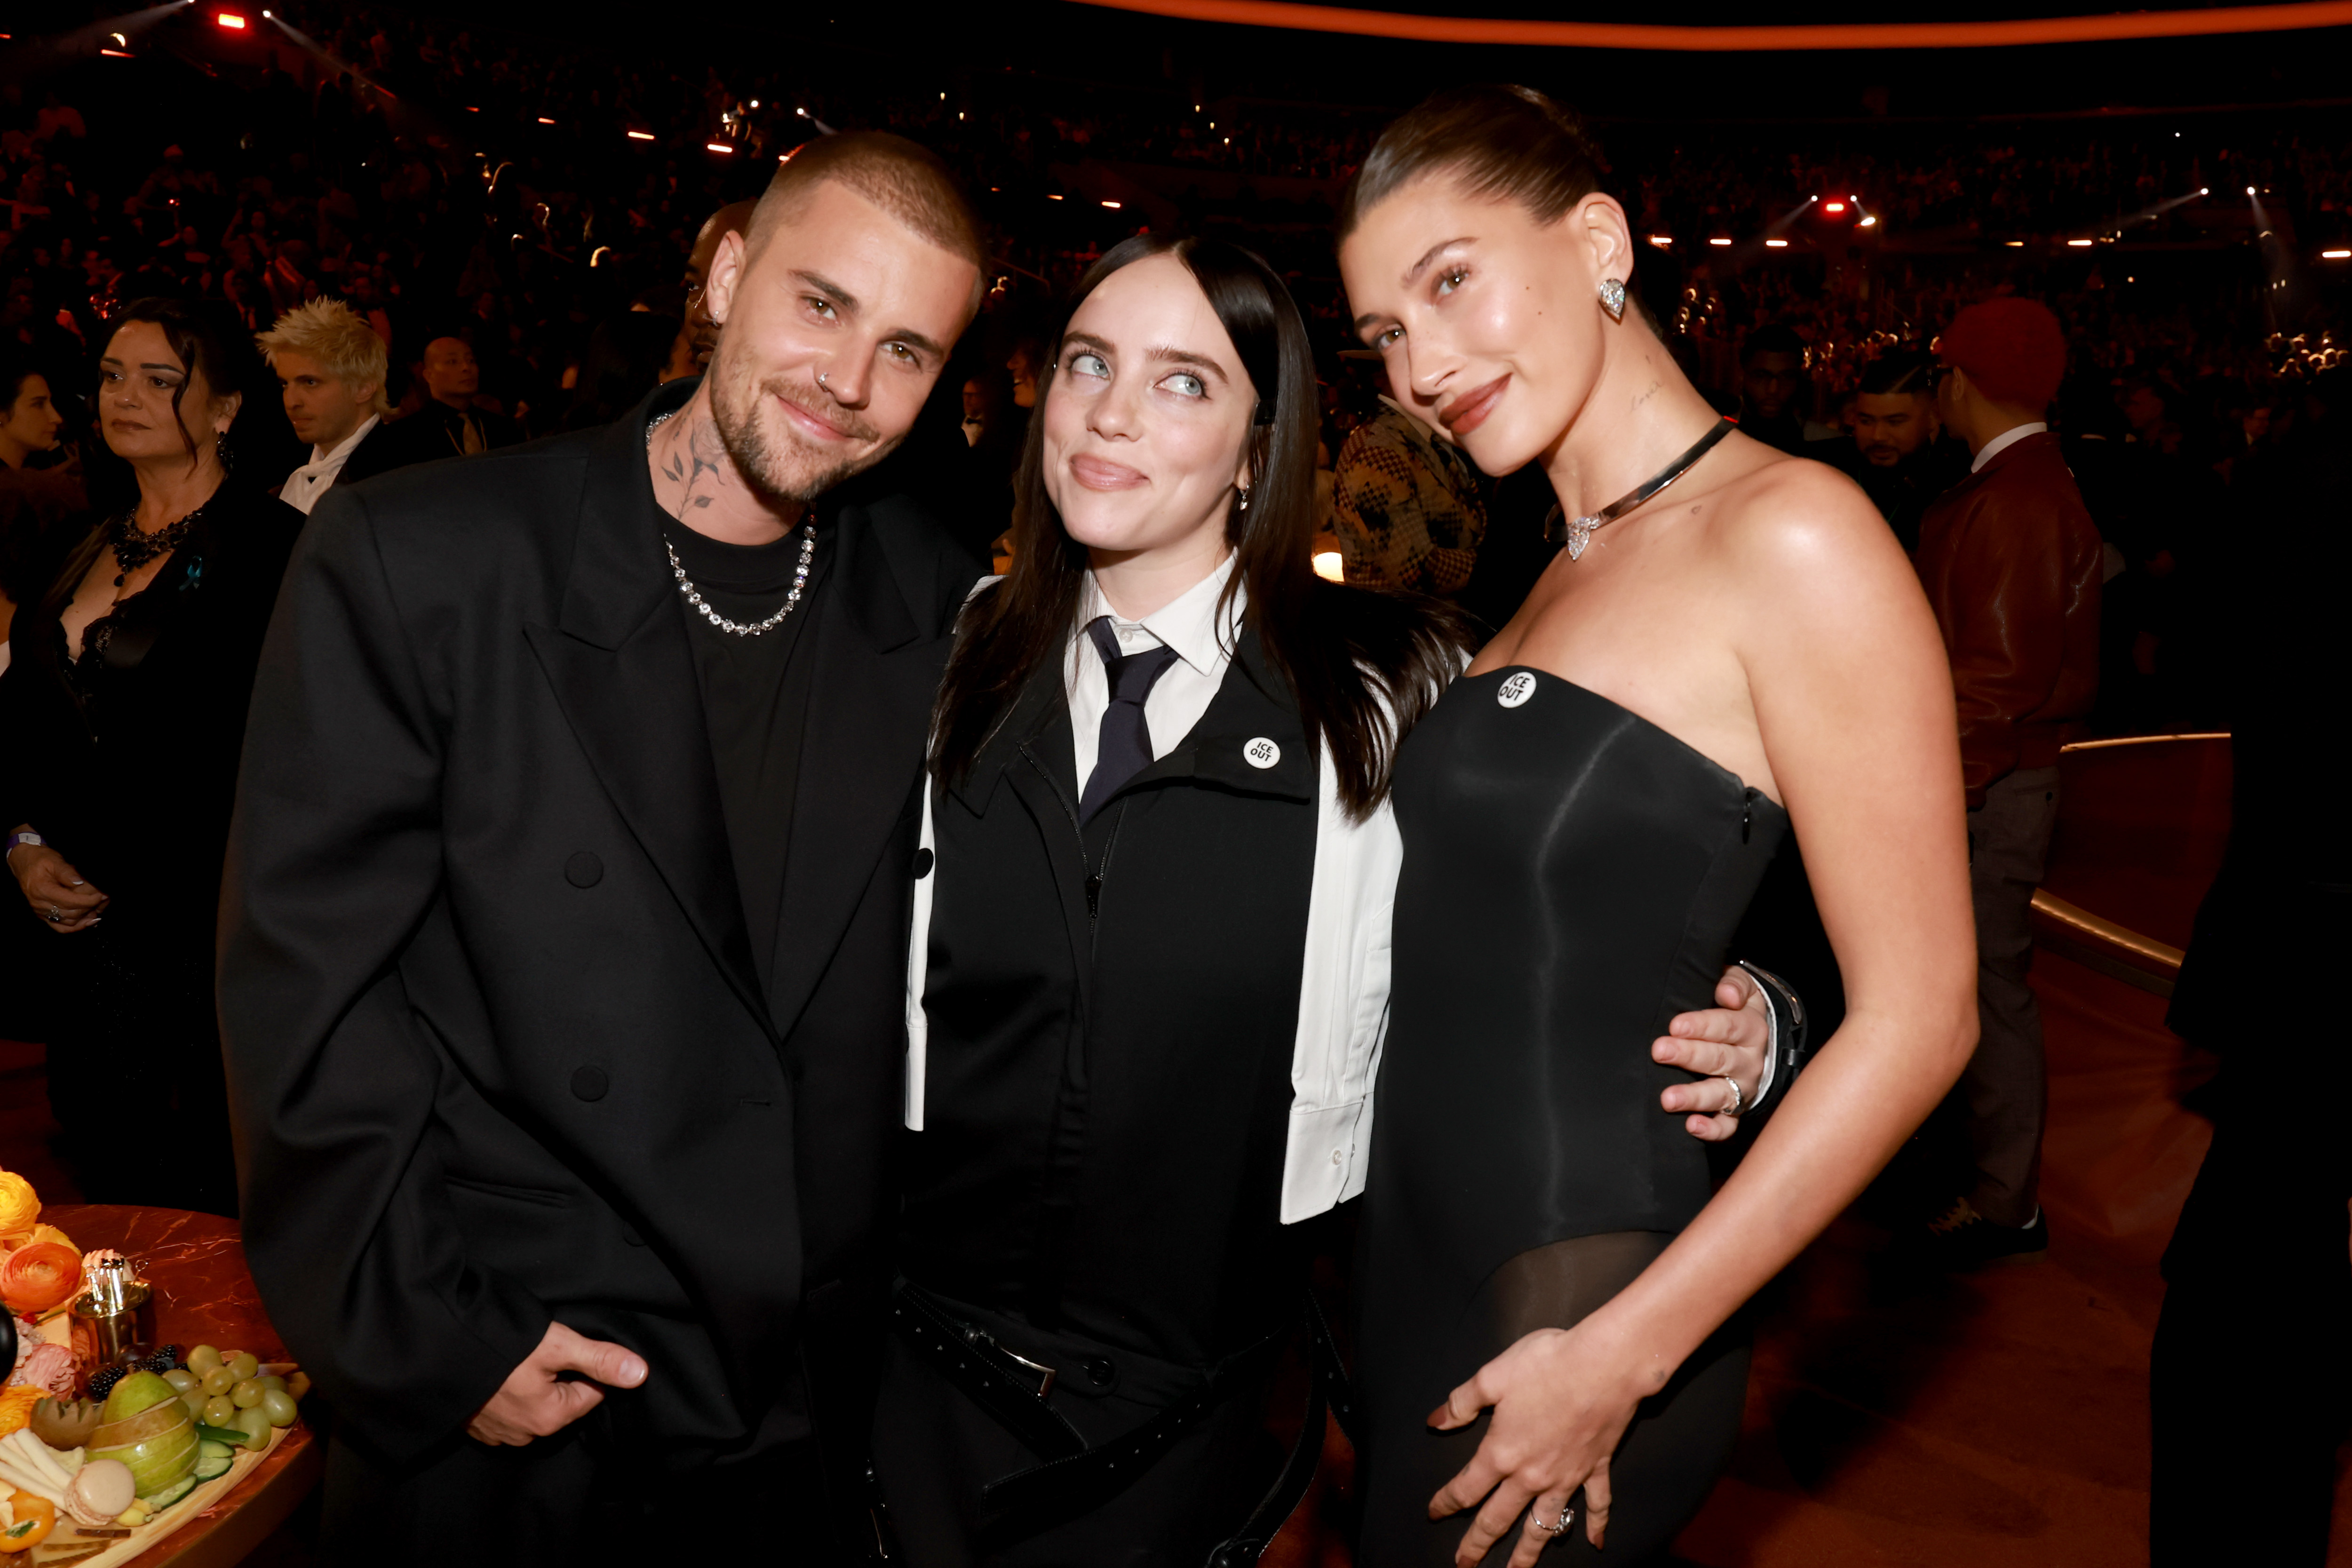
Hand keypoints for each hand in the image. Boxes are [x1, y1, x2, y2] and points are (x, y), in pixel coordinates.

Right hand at [7, 842, 106, 933]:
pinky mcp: (43, 914)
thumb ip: (67, 872)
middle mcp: (40, 904)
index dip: (88, 900)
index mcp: (43, 890)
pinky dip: (74, 927)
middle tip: (104, 901)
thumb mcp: (54, 860)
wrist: (23, 861)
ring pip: (67, 922)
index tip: (102, 895)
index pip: (70, 901)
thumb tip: (80, 882)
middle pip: (70, 913)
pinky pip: (59, 927)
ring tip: (99, 910)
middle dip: (90, 908)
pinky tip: (88, 922)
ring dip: (85, 919)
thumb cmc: (40, 859)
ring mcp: (40, 911)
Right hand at [464, 1321, 647, 1445]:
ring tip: (517, 1361)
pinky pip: (508, 1409)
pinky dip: (509, 1393)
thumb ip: (600, 1360)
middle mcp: (526, 1434)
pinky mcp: (477, 1426)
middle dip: (559, 1376)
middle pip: (563, 1400)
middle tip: (538, 1352)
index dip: (586, 1366)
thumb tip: (640, 1374)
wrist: (439, 1352)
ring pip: (535, 1404)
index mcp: (550, 1418)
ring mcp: (499, 1434)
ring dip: (533, 1385)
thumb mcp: (557, 1346)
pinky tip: (499, 1373)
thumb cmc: (499, 1348)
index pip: (591, 1392)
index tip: (567, 1349)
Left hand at [1428, 1316, 1647, 1561]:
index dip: (1446, 1503)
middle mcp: (1532, 1475)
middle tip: (1463, 1564)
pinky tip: (1595, 1543)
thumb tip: (1435, 1422)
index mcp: (1501, 1453)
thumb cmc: (1547, 1365)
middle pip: (1498, 1518)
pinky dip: (1595, 1525)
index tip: (1433, 1512)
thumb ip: (1461, 1403)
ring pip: (1543, 1525)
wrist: (1606, 1365)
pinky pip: (1595, 1505)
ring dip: (1528, 1552)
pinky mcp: (1596, 1469)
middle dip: (1478, 1543)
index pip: (1466, 1488)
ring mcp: (1566, 1477)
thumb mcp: (1492, 1377)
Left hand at [1655, 965, 1769, 1141]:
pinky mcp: (1738, 1110)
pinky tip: (1691, 1127)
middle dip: (1689, 1055)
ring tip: (1668, 1099)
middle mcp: (1749, 1061)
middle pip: (1719, 1059)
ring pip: (1721, 1094)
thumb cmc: (1738, 1008)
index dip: (1701, 1025)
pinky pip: (1728, 1126)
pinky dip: (1712, 1130)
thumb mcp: (1745, 988)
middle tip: (1659, 1051)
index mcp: (1751, 1029)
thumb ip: (1735, 984)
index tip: (1675, 1025)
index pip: (1726, 1026)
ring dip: (1694, 1097)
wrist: (1758, 1038)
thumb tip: (1727, 994)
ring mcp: (1744, 1088)